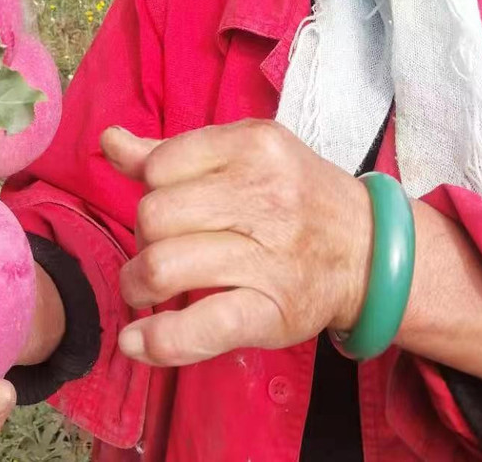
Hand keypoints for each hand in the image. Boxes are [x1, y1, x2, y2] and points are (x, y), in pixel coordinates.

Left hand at [101, 120, 373, 366]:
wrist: (370, 250)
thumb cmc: (294, 195)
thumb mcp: (244, 154)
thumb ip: (172, 151)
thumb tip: (110, 140)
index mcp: (253, 145)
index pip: (161, 164)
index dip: (151, 189)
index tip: (168, 206)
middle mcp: (263, 195)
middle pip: (154, 216)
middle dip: (143, 237)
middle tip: (161, 248)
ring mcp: (269, 256)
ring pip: (163, 266)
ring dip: (138, 284)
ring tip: (146, 289)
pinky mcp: (273, 312)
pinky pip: (201, 327)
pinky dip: (158, 340)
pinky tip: (135, 341)